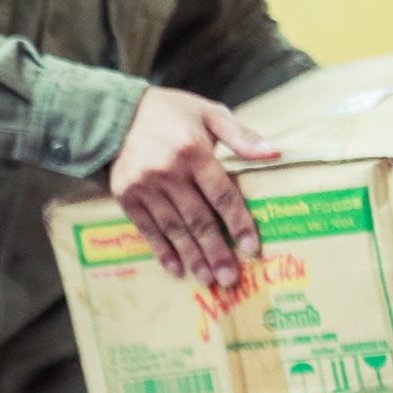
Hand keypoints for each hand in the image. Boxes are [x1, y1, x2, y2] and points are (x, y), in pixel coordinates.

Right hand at [109, 86, 280, 287]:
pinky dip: (162, 250)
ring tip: (208, 279)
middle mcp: (168, 172)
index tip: (252, 248)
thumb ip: (242, 136)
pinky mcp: (126, 196)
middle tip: (230, 278)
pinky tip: (176, 269)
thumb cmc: (171, 113)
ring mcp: (145, 186)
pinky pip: (147, 228)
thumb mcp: (210, 114)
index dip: (238, 224)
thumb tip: (274, 153)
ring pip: (174, 228)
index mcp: (193, 152)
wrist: (117, 114)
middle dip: (216, 251)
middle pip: (198, 219)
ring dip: (192, 257)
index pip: (222, 195)